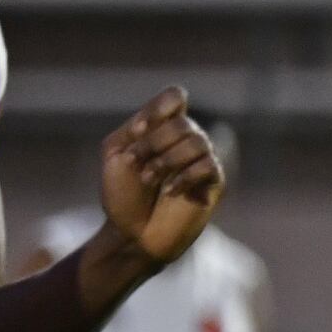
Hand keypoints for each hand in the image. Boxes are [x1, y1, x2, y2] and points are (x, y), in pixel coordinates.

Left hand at [98, 88, 225, 269]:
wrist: (133, 234)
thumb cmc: (122, 196)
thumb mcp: (116, 154)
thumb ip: (138, 126)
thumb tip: (177, 107)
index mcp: (161, 128)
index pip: (175, 97)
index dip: (159, 108)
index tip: (139, 130)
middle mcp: (185, 140)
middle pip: (182, 122)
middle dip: (154, 143)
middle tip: (137, 165)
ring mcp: (202, 161)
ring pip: (197, 142)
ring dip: (167, 161)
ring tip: (151, 180)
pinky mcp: (214, 184)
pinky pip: (209, 166)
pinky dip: (185, 177)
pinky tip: (172, 192)